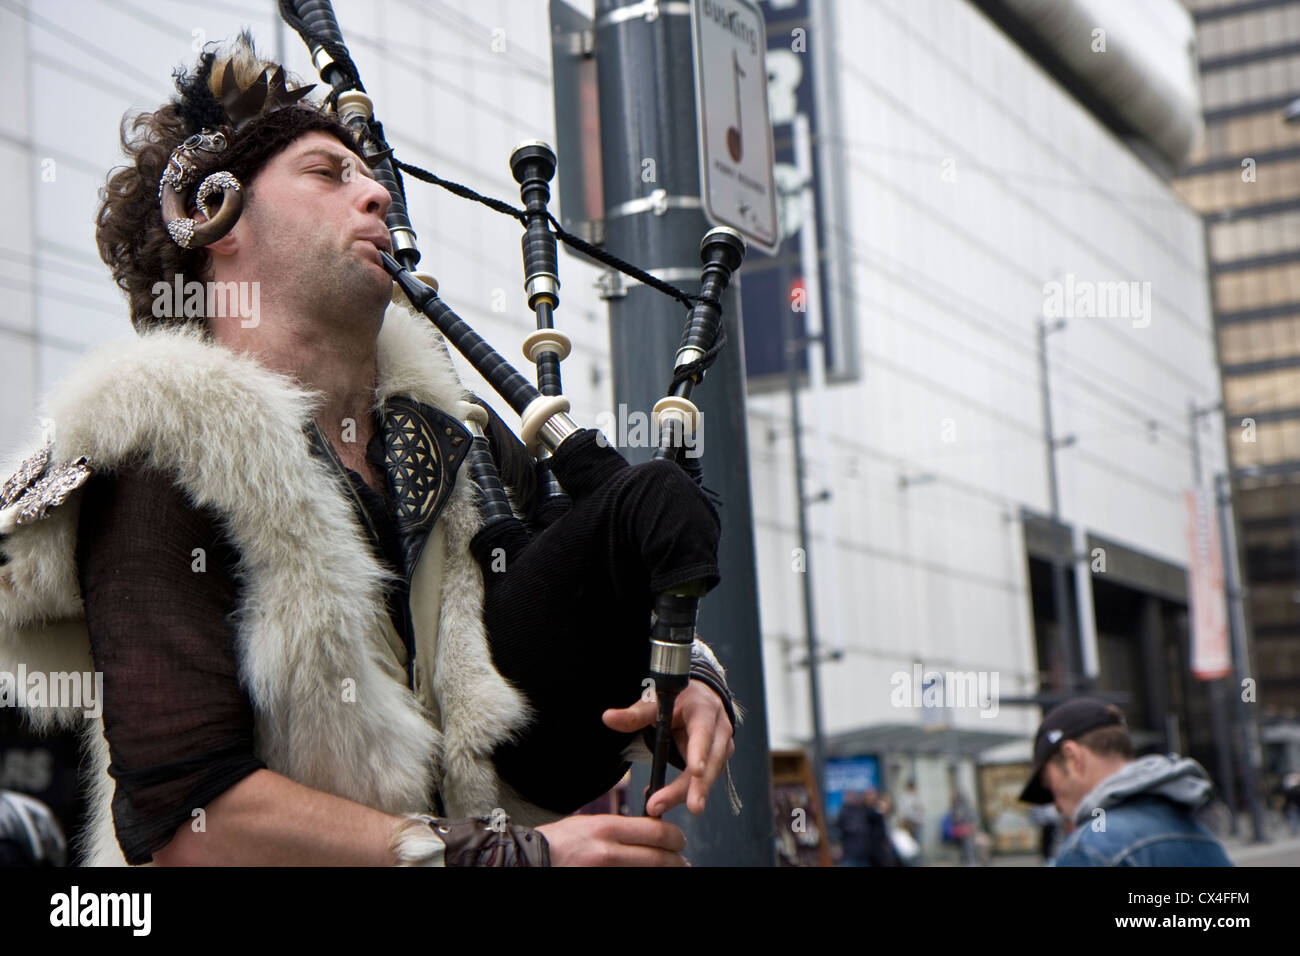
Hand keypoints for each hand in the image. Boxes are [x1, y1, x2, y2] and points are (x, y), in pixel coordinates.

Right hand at [534, 814, 687, 865]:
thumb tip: (649, 829)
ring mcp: (605, 870)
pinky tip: (645, 874)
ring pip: (647, 871)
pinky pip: (630, 878)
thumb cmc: (561, 841)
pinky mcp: (602, 881)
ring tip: (671, 868)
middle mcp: (608, 850)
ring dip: (663, 870)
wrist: (534, 860)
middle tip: (683, 860)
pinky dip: (642, 876)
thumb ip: (619, 827)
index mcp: (606, 827)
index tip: (679, 839)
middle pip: (657, 856)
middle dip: (676, 859)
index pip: (654, 830)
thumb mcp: (590, 823)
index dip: (674, 836)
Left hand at [602, 680, 734, 817]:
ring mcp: (722, 749)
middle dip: (699, 787)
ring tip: (659, 806)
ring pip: (708, 776)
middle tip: (691, 808)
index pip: (704, 732)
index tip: (695, 771)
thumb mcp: (657, 701)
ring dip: (686, 795)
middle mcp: (719, 731)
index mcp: (704, 710)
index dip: (700, 752)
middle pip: (711, 762)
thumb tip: (608, 718)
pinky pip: (702, 781)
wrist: (701, 700)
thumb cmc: (678, 699)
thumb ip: (635, 714)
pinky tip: (661, 800)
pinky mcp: (717, 762)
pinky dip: (683, 793)